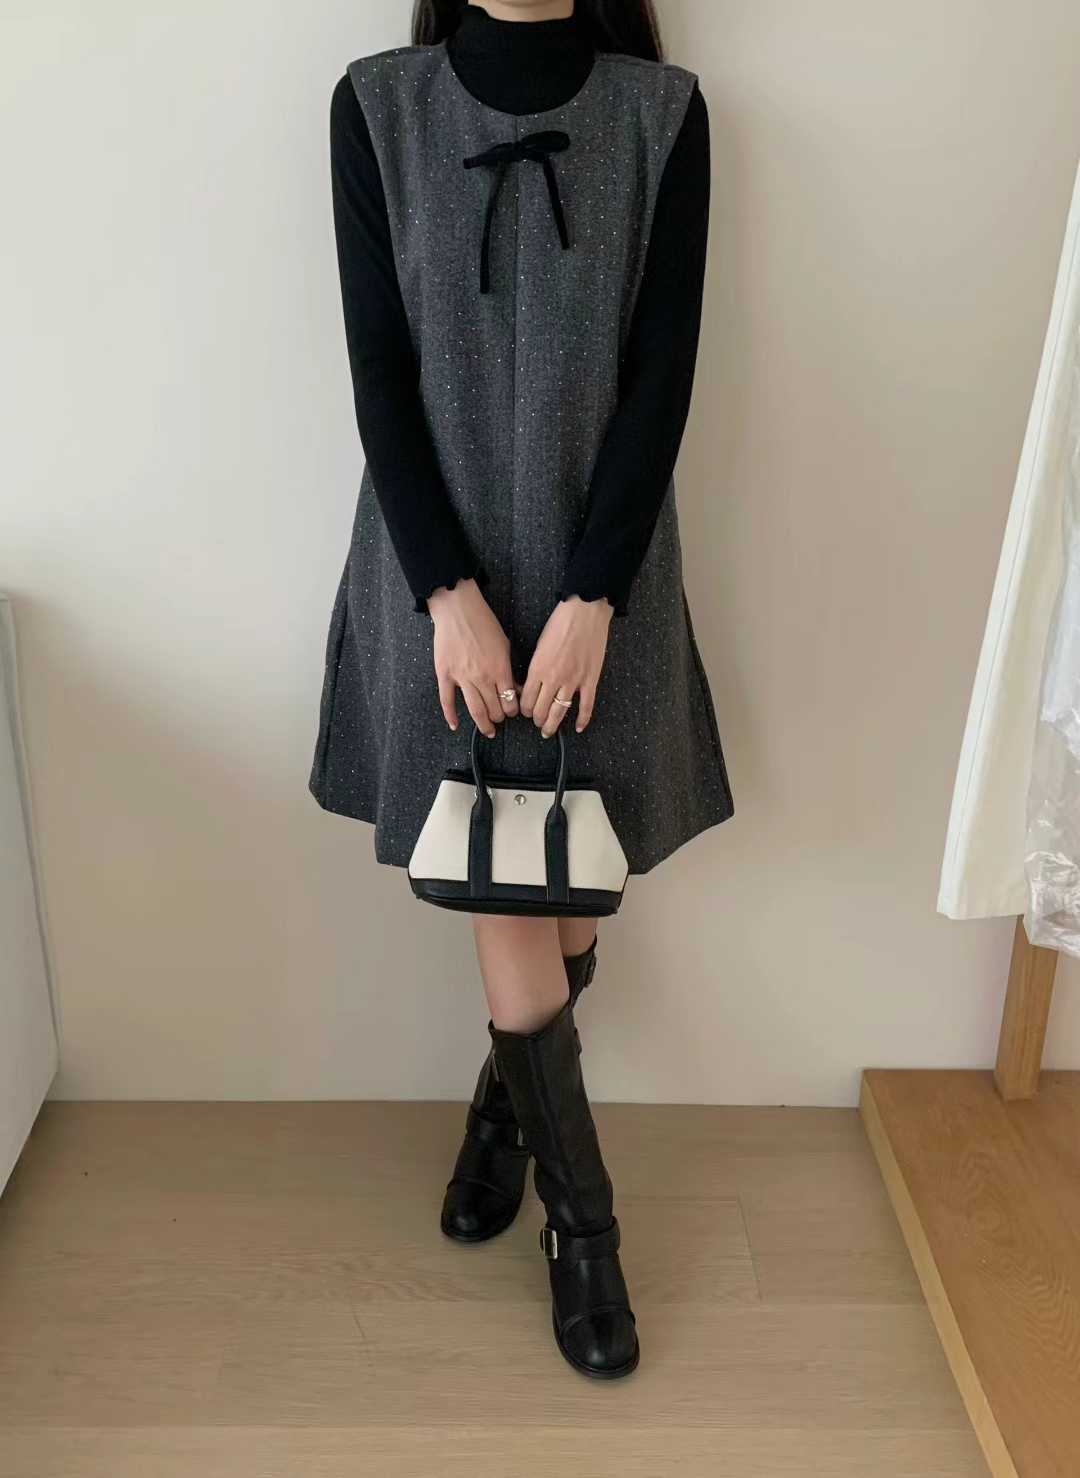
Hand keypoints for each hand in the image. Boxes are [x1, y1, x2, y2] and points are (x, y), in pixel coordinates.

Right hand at [428, 579, 518, 737]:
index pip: (510, 700)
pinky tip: (455, 725)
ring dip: (483, 723)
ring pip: (475, 709)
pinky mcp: (445, 674)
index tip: (513, 712)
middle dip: (500, 717)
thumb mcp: (504, 644)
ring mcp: (462, 677)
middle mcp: (482, 677)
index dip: (513, 710)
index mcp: (499, 669)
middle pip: (494, 708)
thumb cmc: (483, 623)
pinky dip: (451, 716)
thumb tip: (515, 688)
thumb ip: (509, 668)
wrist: (458, 610)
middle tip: (500, 719)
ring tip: (488, 730)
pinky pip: (447, 700)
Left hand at [521, 595, 611, 737]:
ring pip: (559, 711)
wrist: (584, 613)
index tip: (525, 712)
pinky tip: (579, 727)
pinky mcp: (590, 680)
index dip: (524, 710)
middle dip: (536, 719)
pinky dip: (583, 719)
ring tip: (548, 731)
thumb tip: (532, 683)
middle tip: (537, 722)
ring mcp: (573, 681)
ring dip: (552, 724)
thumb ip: (535, 667)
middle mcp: (553, 678)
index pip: (526, 699)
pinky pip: (586, 705)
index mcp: (538, 669)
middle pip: (540, 709)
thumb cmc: (560, 623)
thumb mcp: (539, 645)